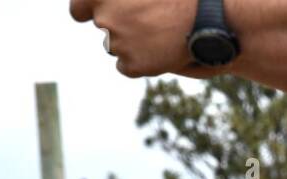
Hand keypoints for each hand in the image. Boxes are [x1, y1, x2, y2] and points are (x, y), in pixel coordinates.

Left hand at [71, 0, 203, 76]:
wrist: (207, 16)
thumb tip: (109, 4)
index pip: (78, 8)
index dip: (88, 10)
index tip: (94, 13)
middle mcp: (105, 16)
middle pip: (103, 25)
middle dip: (118, 23)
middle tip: (145, 18)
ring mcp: (117, 42)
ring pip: (115, 46)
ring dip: (131, 41)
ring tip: (160, 30)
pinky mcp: (133, 64)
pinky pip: (126, 65)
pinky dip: (139, 60)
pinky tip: (160, 48)